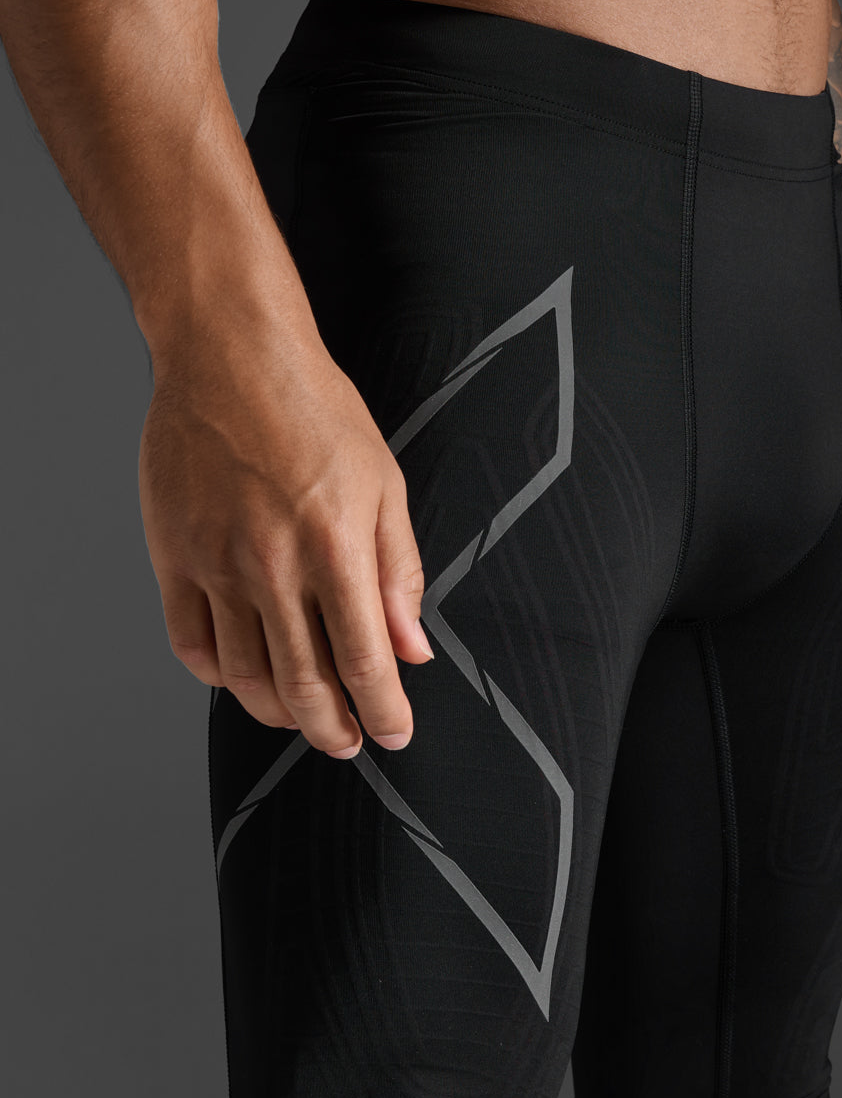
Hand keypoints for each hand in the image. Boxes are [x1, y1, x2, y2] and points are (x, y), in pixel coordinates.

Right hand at [139, 326, 433, 756]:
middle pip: (304, 685)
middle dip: (333, 730)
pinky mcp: (173, 555)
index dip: (384, 711)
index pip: (365, 660)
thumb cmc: (314, 408)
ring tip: (302, 719)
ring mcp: (216, 563)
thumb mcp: (383, 484)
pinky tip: (244, 678)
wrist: (230, 354)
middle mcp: (272, 564)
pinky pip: (191, 643)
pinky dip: (219, 677)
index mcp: (335, 546)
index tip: (394, 733)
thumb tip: (412, 648)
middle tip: (348, 743)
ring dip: (278, 713)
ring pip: (245, 676)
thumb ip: (400, 573)